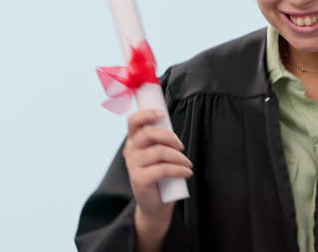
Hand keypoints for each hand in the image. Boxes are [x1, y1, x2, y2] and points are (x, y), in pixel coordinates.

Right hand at [124, 109, 192, 248]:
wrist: (155, 204)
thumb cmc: (159, 175)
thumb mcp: (159, 153)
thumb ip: (161, 139)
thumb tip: (170, 126)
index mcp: (134, 141)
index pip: (133, 121)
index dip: (146, 114)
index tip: (161, 114)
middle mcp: (130, 151)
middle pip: (148, 133)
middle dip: (169, 136)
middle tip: (181, 146)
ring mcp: (133, 165)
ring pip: (159, 152)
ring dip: (179, 156)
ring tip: (187, 163)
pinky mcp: (139, 179)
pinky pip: (163, 169)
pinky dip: (179, 169)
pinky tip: (186, 172)